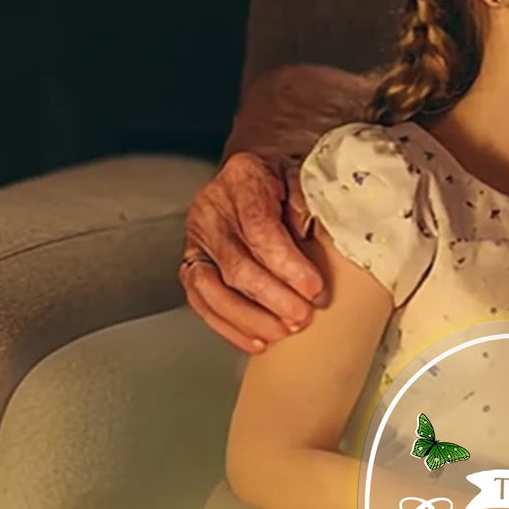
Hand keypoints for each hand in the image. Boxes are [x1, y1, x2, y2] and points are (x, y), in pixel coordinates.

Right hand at [181, 151, 324, 353]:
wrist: (262, 168)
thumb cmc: (288, 176)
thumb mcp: (306, 173)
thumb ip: (308, 199)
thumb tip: (308, 231)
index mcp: (242, 178)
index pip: (259, 228)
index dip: (287, 264)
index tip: (314, 288)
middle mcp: (212, 208)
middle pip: (236, 265)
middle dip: (273, 298)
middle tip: (303, 316)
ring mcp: (198, 237)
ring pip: (211, 288)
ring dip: (249, 318)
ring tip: (283, 331)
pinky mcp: (194, 262)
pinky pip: (201, 300)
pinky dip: (228, 326)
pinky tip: (256, 341)